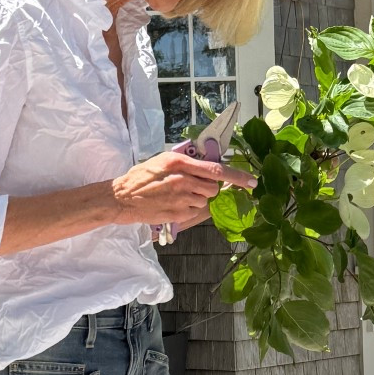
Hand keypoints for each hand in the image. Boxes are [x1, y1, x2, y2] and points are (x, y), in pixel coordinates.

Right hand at [110, 149, 254, 229]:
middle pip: (213, 188)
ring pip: (205, 201)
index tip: (252, 181)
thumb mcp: (163, 160)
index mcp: (180, 162)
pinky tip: (173, 204)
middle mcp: (183, 180)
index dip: (238, 176)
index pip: (217, 169)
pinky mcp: (178, 214)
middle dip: (208, 188)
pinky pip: (195, 212)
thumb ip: (187, 163)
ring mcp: (181, 199)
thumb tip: (208, 166)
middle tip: (193, 186)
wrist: (122, 197)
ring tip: (178, 195)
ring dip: (197, 199)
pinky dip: (188, 209)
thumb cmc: (141, 176)